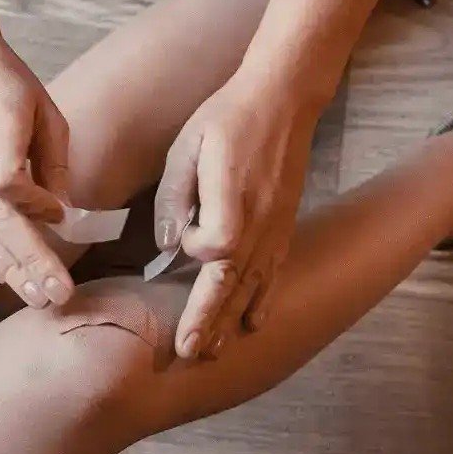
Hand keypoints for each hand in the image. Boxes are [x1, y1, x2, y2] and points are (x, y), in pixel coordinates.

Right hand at [0, 37, 74, 309]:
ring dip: (6, 269)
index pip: (5, 184)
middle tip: (56, 295)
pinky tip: (3, 276)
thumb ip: (53, 165)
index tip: (59, 217)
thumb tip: (61, 215)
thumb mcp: (46, 113)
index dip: (33, 207)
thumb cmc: (7, 84)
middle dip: (28, 262)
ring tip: (36, 296)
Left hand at [155, 70, 320, 358]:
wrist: (282, 100)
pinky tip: (252, 323)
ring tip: (213, 351)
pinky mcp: (284, 226)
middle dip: (208, 320)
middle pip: (232, 283)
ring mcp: (276, 228)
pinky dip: (262, 299)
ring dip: (231, 319)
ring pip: (253, 285)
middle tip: (190, 353)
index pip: (212, 249)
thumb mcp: (187, 147)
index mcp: (233, 201)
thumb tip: (168, 243)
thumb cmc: (228, 118)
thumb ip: (174, 197)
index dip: (192, 247)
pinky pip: (273, 272)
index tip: (181, 232)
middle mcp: (259, 223)